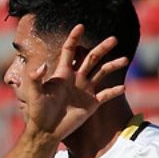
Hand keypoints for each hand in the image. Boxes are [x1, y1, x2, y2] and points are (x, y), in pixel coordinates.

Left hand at [23, 24, 128, 140]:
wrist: (46, 131)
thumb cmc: (38, 112)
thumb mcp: (33, 94)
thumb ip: (35, 79)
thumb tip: (41, 66)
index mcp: (63, 73)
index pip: (69, 50)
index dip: (74, 38)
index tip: (80, 26)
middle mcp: (76, 78)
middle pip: (91, 58)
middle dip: (102, 48)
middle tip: (114, 39)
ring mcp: (85, 90)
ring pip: (102, 73)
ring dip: (113, 65)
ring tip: (125, 59)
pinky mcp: (91, 103)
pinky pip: (106, 95)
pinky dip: (114, 91)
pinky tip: (122, 87)